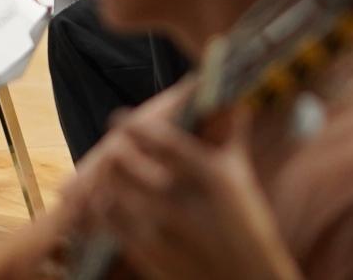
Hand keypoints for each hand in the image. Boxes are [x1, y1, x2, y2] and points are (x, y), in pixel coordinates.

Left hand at [82, 108, 297, 279]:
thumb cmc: (248, 227)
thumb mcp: (241, 180)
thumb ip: (231, 135)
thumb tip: (234, 97)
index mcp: (210, 177)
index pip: (161, 139)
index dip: (133, 125)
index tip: (120, 120)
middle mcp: (184, 201)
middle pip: (126, 162)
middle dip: (116, 152)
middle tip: (115, 148)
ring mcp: (163, 230)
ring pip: (112, 190)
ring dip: (107, 179)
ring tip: (110, 174)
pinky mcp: (149, 254)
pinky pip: (111, 221)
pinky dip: (105, 207)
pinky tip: (110, 202)